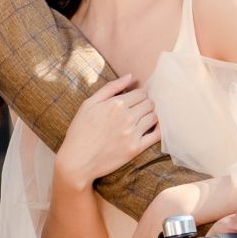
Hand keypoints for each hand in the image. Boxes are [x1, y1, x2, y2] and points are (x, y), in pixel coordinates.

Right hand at [53, 76, 162, 190]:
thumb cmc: (79, 131)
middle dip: (146, 104)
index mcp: (116, 104)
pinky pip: (157, 135)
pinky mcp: (135, 149)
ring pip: (154, 117)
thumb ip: (110, 88)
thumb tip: (130, 76)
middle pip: (149, 104)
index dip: (138, 96)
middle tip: (138, 110)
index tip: (133, 101)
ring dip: (151, 116)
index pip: (140, 93)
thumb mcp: (89, 104)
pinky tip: (154, 129)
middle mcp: (127, 117)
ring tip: (142, 120)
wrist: (76, 161)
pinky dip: (159, 130)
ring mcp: (132, 133)